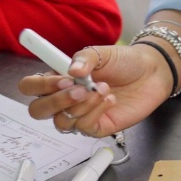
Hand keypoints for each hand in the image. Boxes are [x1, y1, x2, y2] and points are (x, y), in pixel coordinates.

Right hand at [18, 44, 172, 136]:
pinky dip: (96, 111)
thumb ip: (84, 58)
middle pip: (38, 111)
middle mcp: (64, 99)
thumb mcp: (101, 53)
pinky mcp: (96, 127)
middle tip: (79, 89)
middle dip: (56, 101)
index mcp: (58, 79)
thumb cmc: (123, 61)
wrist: (150, 72)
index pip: (30, 87)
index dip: (41, 85)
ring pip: (62, 122)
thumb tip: (72, 71)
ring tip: (103, 89)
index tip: (64, 78)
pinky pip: (84, 127)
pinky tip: (110, 99)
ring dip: (82, 105)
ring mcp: (79, 114)